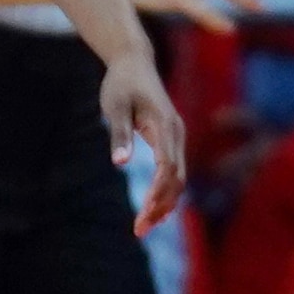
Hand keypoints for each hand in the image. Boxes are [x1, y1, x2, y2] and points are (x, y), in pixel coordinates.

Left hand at [100, 49, 190, 233]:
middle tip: (139, 230)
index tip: (144, 214)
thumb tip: (120, 164)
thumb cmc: (122, 83)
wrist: (134, 62)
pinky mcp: (171, 140)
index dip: (158, 192)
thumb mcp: (115, 106)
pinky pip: (174, 171)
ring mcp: (176, 137)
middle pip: (176, 178)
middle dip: (160, 206)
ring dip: (164, 204)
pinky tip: (155, 212)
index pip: (167, 167)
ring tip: (143, 227)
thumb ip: (119, 134)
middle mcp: (177, 133)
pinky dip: (166, 193)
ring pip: (177, 178)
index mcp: (165, 125)